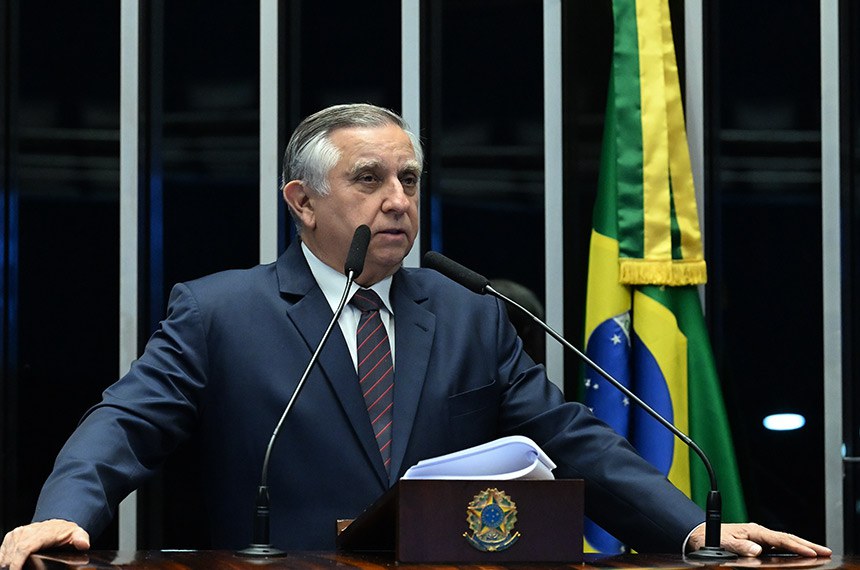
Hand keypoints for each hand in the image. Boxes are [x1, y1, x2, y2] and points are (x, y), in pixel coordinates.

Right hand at [0, 520, 88, 569]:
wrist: (58, 524)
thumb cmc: (66, 531)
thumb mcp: (77, 534)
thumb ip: (81, 538)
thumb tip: (83, 544)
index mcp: (41, 532)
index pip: (24, 549)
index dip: (17, 563)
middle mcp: (26, 531)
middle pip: (12, 554)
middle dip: (12, 567)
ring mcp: (17, 534)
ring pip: (5, 554)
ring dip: (7, 565)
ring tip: (16, 569)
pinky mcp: (11, 537)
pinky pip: (2, 552)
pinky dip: (4, 561)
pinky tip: (10, 566)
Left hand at [687, 522, 831, 557]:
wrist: (699, 534)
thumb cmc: (709, 537)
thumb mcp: (722, 543)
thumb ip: (738, 546)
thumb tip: (756, 551)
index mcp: (752, 531)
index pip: (779, 539)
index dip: (796, 546)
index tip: (811, 552)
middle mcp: (758, 533)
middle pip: (787, 539)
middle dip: (807, 545)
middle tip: (826, 551)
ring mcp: (758, 538)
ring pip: (784, 542)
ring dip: (801, 547)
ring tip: (819, 553)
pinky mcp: (757, 544)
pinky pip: (778, 547)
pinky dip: (791, 550)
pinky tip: (800, 555)